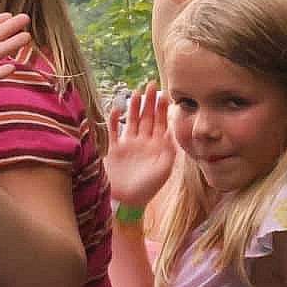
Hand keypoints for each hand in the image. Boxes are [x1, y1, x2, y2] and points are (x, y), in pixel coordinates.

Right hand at [103, 83, 174, 207]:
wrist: (125, 202)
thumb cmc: (147, 188)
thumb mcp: (164, 170)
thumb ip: (169, 151)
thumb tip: (173, 132)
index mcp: (156, 147)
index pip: (161, 122)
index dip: (162, 108)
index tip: (165, 93)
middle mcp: (142, 142)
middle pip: (147, 117)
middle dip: (149, 101)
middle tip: (151, 84)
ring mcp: (127, 145)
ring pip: (132, 120)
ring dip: (134, 107)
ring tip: (137, 92)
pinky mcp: (113, 149)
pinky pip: (113, 131)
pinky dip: (114, 120)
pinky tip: (115, 108)